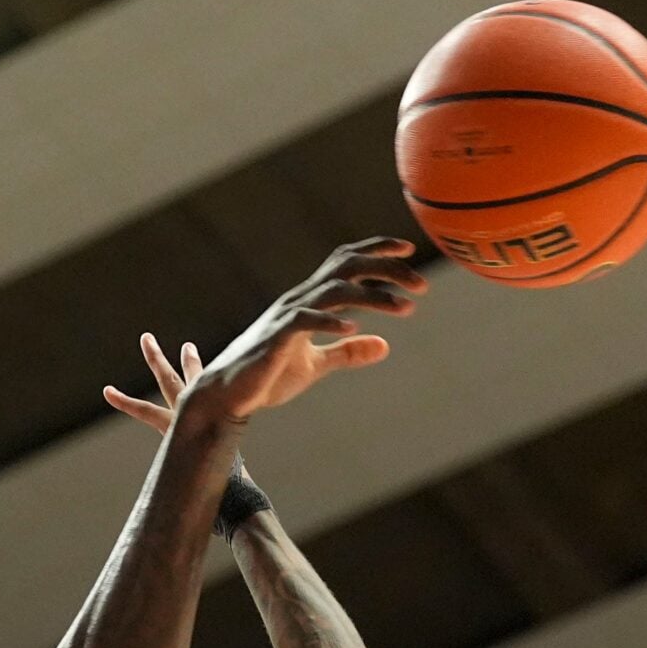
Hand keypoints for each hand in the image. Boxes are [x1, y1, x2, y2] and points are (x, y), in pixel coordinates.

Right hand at [104, 238, 422, 426]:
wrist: (225, 396)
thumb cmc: (266, 378)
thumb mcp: (315, 365)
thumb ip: (348, 353)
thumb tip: (384, 346)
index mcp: (308, 301)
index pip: (345, 262)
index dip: (376, 251)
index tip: (408, 252)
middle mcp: (299, 300)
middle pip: (347, 267)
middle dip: (386, 269)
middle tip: (421, 284)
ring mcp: (286, 317)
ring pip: (334, 291)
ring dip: (373, 296)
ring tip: (405, 307)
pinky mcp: (275, 338)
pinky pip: (304, 321)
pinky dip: (329, 321)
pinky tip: (353, 328)